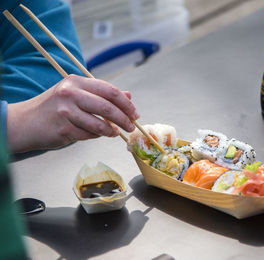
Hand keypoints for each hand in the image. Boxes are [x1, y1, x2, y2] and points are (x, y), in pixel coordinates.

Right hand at [7, 74, 139, 152]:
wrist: (25, 122)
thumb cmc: (54, 108)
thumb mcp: (77, 94)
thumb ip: (102, 95)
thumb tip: (128, 96)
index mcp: (76, 81)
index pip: (109, 90)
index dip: (126, 104)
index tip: (134, 113)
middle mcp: (70, 93)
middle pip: (107, 107)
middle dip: (123, 118)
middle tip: (130, 126)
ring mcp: (65, 111)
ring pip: (99, 123)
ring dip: (111, 131)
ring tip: (115, 133)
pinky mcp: (63, 128)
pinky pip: (88, 135)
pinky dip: (96, 136)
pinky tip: (97, 134)